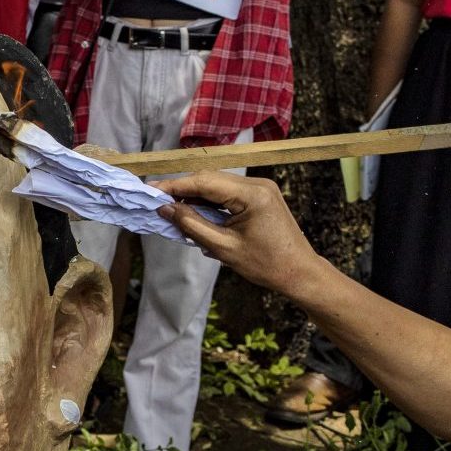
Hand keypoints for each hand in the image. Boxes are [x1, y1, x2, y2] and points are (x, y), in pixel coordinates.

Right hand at [154, 173, 326, 293]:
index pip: (204, 182)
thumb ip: (192, 225)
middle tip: (158, 201)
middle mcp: (257, 184)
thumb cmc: (265, 264)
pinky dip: (209, 200)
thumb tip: (165, 209)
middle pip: (210, 178)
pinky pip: (228, 191)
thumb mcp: (223, 247)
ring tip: (173, 209)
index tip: (151, 190)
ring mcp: (261, 187)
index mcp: (252, 195)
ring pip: (217, 183)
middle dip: (183, 189)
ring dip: (195, 195)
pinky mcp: (260, 195)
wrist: (299, 272)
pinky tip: (195, 212)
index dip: (175, 186)